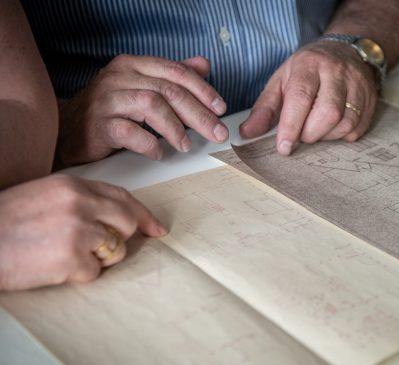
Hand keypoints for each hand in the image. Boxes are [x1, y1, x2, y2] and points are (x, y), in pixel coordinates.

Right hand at [0, 175, 166, 290]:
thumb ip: (80, 201)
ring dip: (96, 259)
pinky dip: (77, 276)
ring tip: (61, 254)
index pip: (122, 197)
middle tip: (95, 247)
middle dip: (118, 239)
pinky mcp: (73, 259)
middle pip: (127, 224)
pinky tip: (52, 267)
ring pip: (116, 251)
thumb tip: (113, 218)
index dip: (143, 214)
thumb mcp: (44, 197)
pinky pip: (94, 273)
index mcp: (73, 186)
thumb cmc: (4, 223)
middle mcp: (80, 204)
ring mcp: (79, 231)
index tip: (156, 228)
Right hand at [56, 55, 229, 166]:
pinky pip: (130, 132)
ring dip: (175, 128)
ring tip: (185, 146)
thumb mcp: (142, 88)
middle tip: (217, 133)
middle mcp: (118, 77)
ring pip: (151, 105)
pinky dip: (149, 144)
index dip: (202, 90)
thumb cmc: (111, 112)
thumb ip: (172, 77)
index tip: (221, 109)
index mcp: (132, 65)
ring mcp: (106, 100)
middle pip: (168, 90)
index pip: (175, 71)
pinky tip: (158, 153)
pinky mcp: (98, 125)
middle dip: (199, 114)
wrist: (67, 132)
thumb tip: (204, 65)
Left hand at [240, 41, 377, 154]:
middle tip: (301, 134)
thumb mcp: (282, 80)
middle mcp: (337, 73)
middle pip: (328, 113)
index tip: (284, 147)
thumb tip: (247, 133)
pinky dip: (342, 135)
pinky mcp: (370, 100)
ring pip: (346, 123)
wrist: (347, 51)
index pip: (301, 97)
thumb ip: (265, 108)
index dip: (291, 126)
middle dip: (310, 133)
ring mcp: (358, 85)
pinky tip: (332, 128)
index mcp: (310, 65)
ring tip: (316, 129)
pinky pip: (358, 128)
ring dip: (327, 136)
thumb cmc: (309, 69)